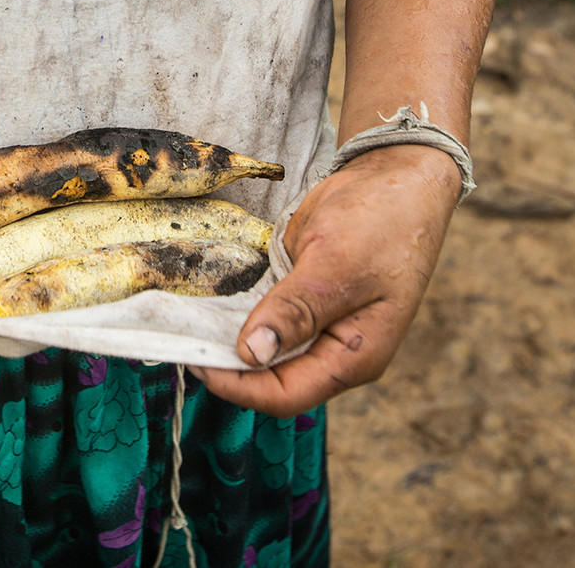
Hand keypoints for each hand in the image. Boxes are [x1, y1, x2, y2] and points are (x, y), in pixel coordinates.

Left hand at [192, 145, 459, 416]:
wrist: (396, 179)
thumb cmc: (381, 222)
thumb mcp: (335, 265)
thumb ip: (296, 310)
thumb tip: (253, 353)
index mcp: (353, 357)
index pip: (285, 395)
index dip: (237, 386)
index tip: (193, 358)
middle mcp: (334, 350)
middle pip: (269, 377)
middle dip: (225, 364)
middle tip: (178, 337)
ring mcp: (318, 325)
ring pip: (262, 348)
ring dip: (226, 338)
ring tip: (184, 321)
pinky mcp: (302, 299)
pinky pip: (264, 317)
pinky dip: (235, 312)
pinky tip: (206, 300)